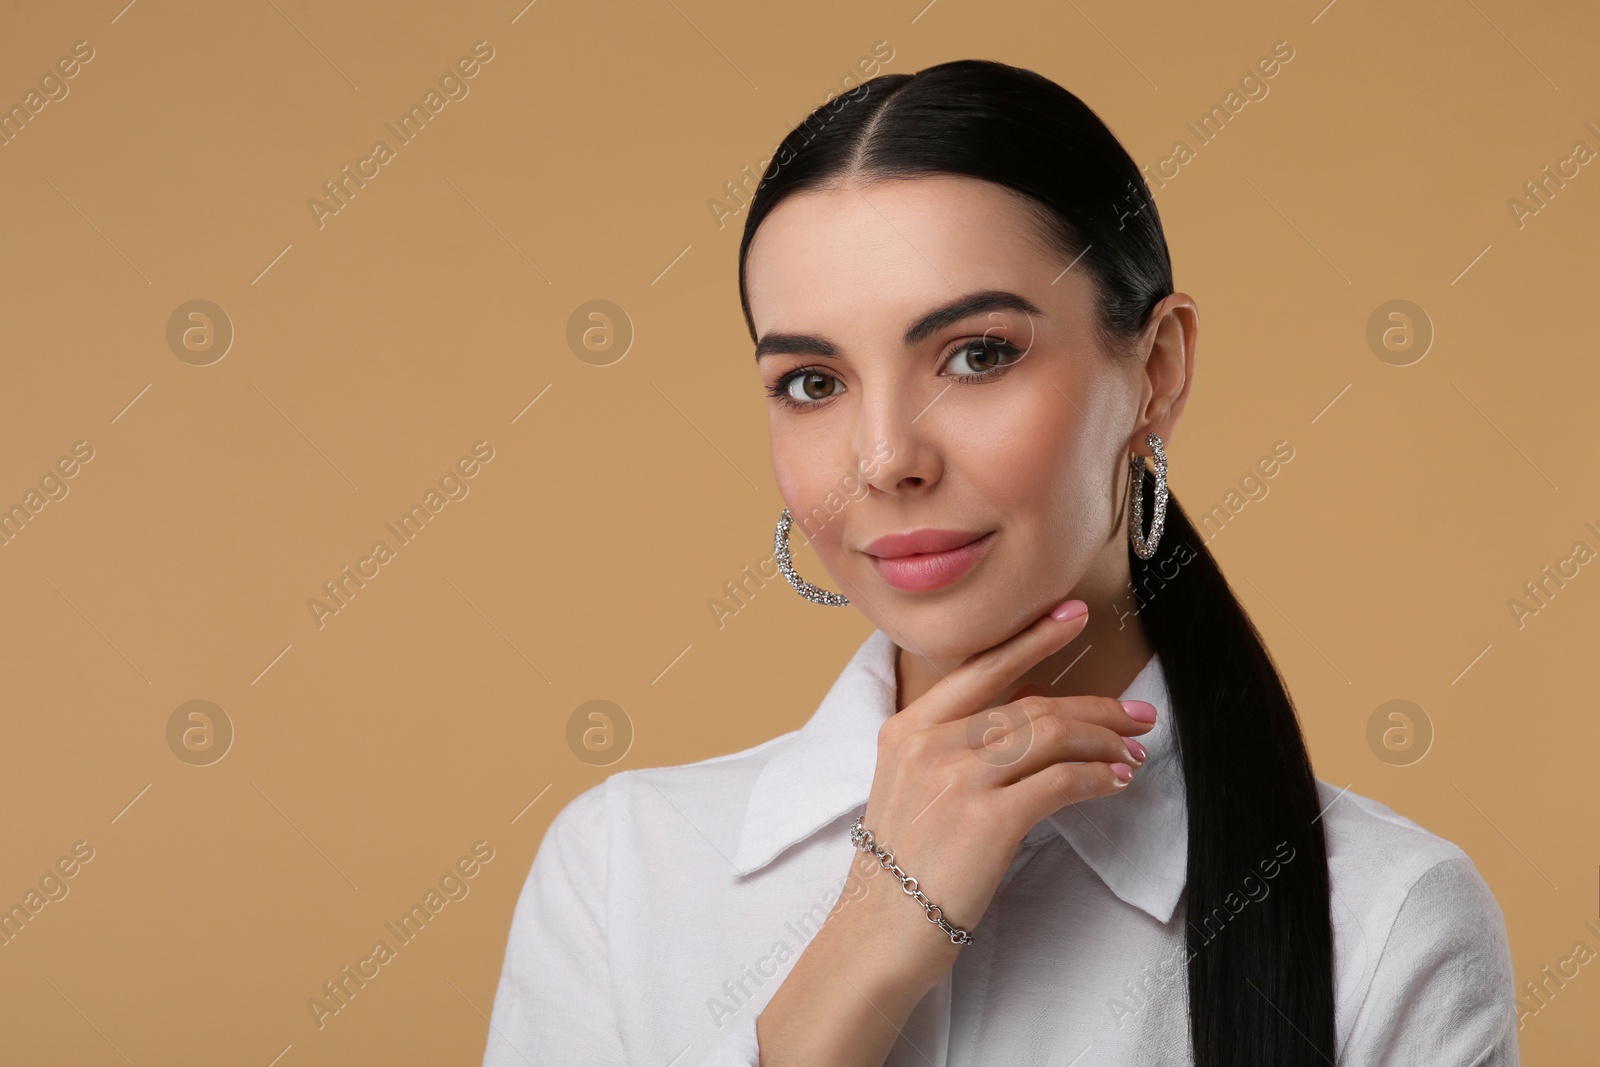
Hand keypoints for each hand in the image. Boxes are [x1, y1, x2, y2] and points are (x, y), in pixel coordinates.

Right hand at [753, 599, 1156, 1066]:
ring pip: (1049, 736)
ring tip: (1132, 751)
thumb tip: (1025, 719)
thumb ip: (952, 748)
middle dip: (1093, 706)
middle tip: (1136, 712)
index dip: (1032, 638)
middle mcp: (929, 744)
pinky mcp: (988, 819)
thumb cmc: (901, 867)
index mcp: (906, 729)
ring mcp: (957, 779)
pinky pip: (1059, 781)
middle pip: (1029, 705)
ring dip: (1102, 740)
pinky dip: (1095, 777)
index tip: (1072, 617)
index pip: (980, 668)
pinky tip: (1114, 781)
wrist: (878, 931)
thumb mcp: (909, 788)